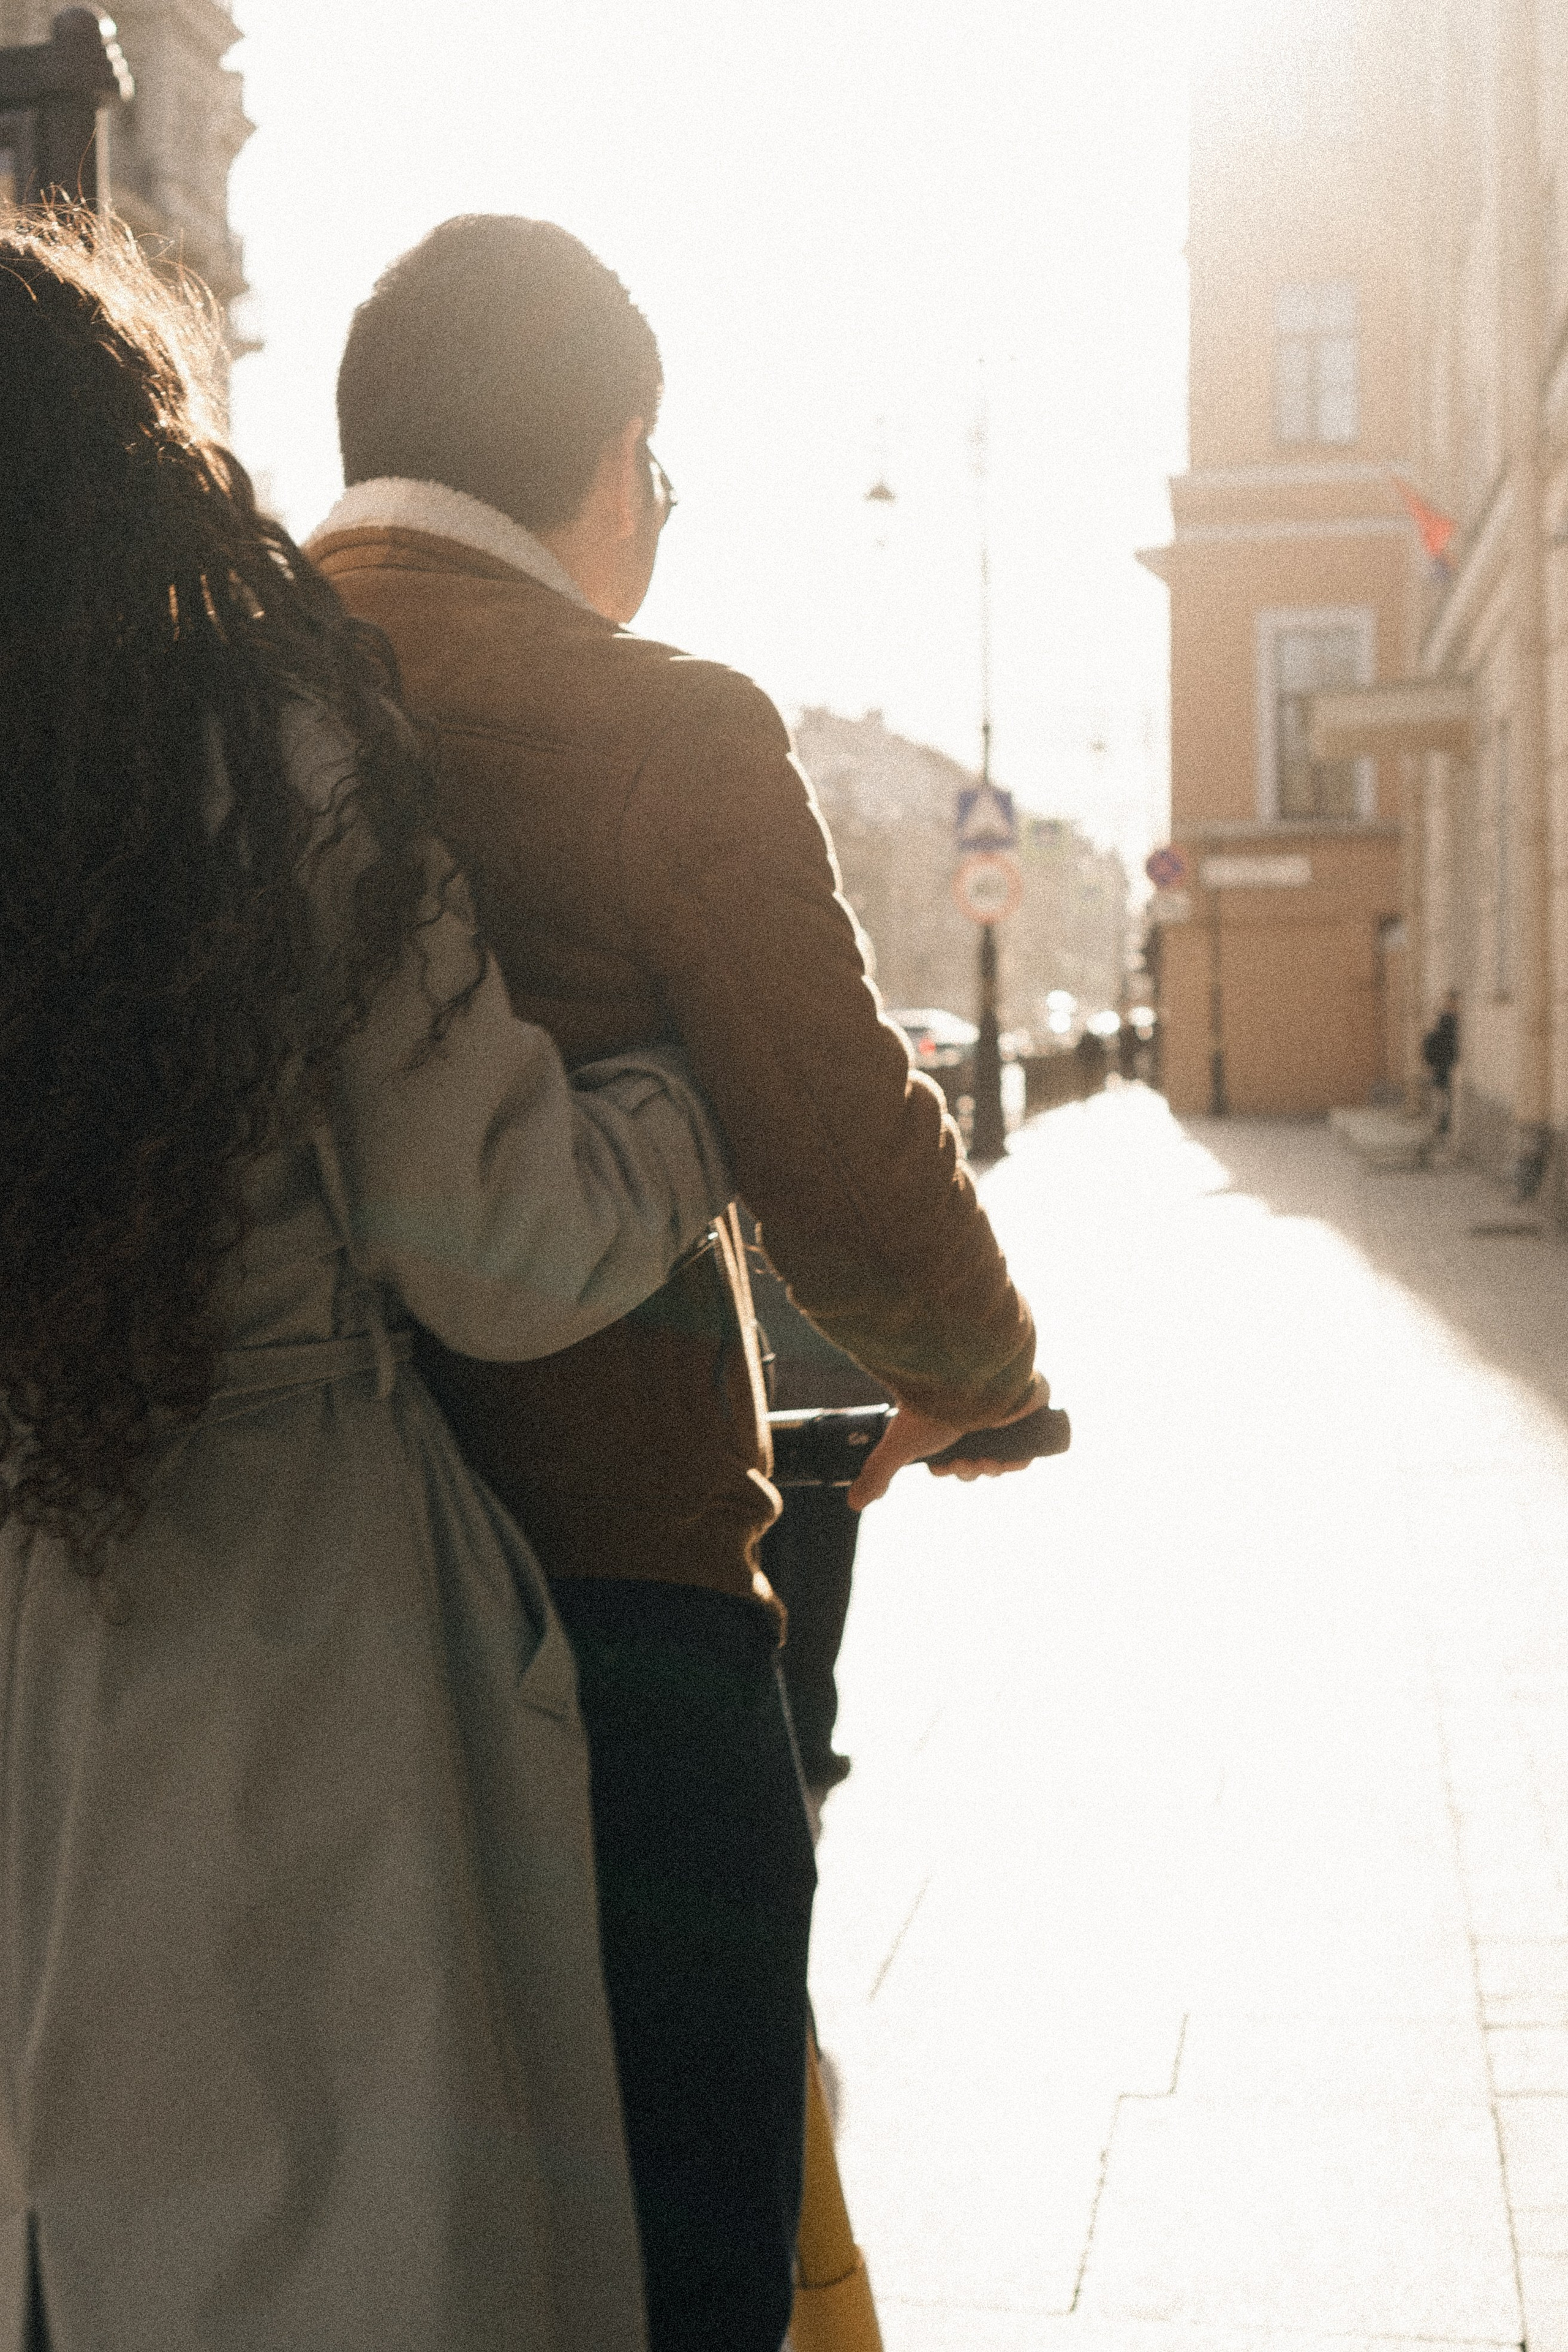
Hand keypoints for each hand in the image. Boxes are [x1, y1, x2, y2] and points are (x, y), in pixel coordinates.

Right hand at [846, 1374, 1049, 1511]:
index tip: (945, 1468)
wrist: (970, 1379)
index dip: (952, 1470)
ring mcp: (1001, 1410)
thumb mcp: (901, 1446)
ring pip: (1001, 1454)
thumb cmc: (933, 1409)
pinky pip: (1029, 1444)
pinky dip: (1020, 1459)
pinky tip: (1010, 1460)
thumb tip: (854, 1504)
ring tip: (987, 1459)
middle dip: (970, 1470)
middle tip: (967, 1462)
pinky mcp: (1026, 1407)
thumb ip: (877, 1473)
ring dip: (992, 1467)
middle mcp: (974, 1413)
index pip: (953, 1454)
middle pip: (977, 1458)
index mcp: (947, 1418)